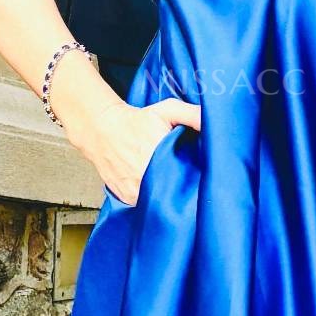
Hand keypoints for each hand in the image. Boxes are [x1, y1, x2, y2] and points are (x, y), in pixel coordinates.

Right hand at [50, 52, 202, 198]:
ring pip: (159, 203)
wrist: (102, 129)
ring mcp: (134, 191)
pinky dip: (151, 199)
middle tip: (186, 178)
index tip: (201, 176)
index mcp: (160, 156)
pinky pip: (145, 205)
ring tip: (170, 183)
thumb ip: (192, 115)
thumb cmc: (136, 120)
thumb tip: (213, 123)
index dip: (197, 181)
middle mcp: (146, 177)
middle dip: (183, 189)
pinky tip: (154, 186)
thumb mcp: (167, 110)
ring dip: (166, 196)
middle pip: (175, 195)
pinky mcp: (126, 198)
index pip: (188, 181)